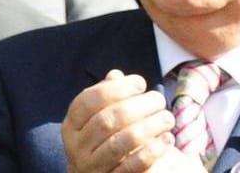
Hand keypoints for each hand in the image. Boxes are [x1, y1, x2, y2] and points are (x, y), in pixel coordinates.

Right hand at [60, 70, 183, 172]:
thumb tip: (116, 76)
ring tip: (168, 117)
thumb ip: (105, 98)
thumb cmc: (103, 141)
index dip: (114, 89)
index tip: (140, 82)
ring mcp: (92, 166)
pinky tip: (167, 140)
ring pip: (120, 143)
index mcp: (71, 125)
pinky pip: (132, 167)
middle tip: (159, 99)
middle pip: (106, 121)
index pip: (88, 101)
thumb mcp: (97, 119)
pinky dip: (152, 152)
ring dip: (148, 127)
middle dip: (136, 106)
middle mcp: (77, 146)